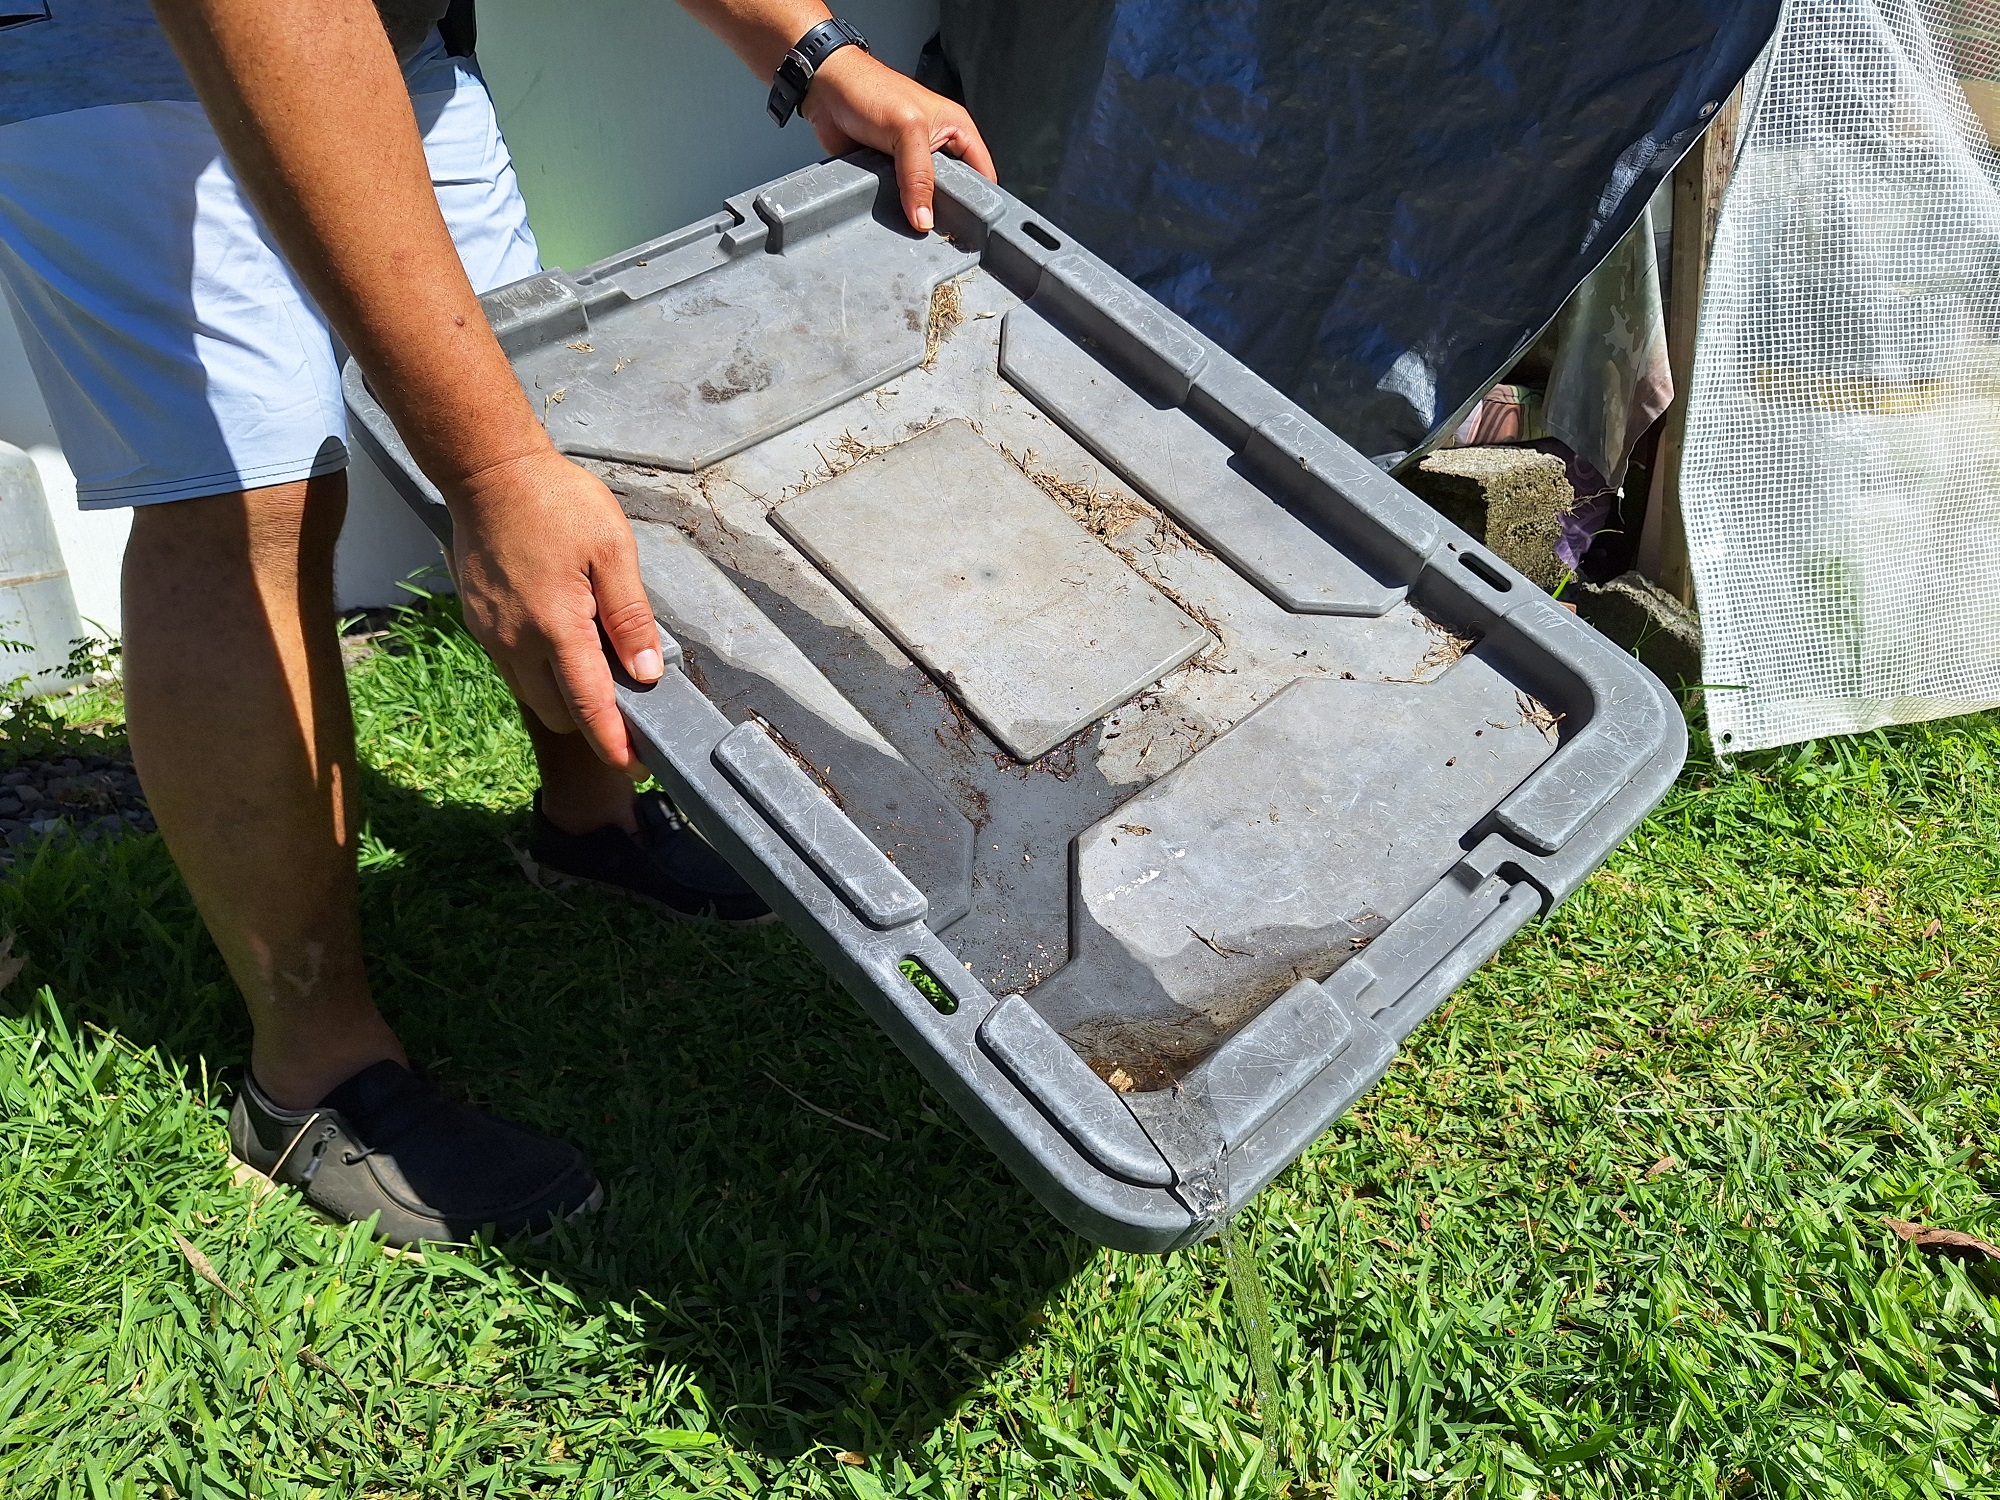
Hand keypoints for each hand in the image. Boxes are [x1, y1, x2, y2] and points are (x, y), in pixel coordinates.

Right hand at [445, 449, 663, 775]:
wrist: (489, 473)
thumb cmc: (557, 503)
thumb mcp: (612, 551)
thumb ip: (631, 617)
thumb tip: (647, 673)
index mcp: (556, 627)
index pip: (589, 706)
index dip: (614, 743)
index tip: (636, 767)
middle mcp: (516, 642)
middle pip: (558, 712)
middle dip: (591, 722)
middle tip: (627, 711)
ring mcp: (492, 634)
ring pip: (532, 694)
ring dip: (564, 697)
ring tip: (598, 673)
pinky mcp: (479, 623)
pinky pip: (513, 667)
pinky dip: (541, 671)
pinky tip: (564, 643)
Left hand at [801, 45, 995, 232]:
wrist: (827, 91)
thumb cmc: (869, 90)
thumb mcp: (907, 131)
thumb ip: (919, 176)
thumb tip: (925, 218)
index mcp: (956, 129)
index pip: (982, 173)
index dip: (981, 200)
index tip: (971, 226)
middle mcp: (939, 147)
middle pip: (954, 191)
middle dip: (946, 211)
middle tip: (938, 230)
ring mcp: (914, 163)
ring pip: (925, 199)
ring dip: (918, 211)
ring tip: (914, 228)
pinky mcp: (891, 174)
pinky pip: (900, 200)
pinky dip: (896, 209)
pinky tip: (893, 217)